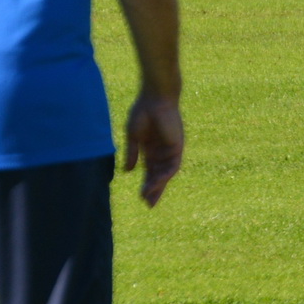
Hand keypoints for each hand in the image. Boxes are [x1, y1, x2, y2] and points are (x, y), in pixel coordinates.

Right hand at [123, 91, 184, 205]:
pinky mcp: (177, 146)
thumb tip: (126, 172)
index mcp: (150, 148)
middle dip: (154, 190)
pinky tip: (157, 183)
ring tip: (149, 197)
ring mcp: (170, 149)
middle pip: (158, 175)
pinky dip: (165, 175)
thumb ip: (132, 154)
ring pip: (165, 173)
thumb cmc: (142, 112)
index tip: (141, 197)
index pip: (150, 171)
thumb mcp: (133, 136)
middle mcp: (161, 151)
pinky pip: (172, 165)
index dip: (146, 184)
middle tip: (148, 205)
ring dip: (158, 186)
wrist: (154, 98)